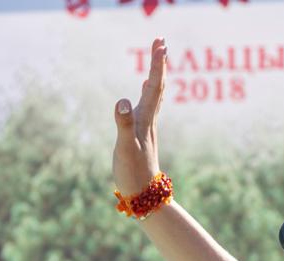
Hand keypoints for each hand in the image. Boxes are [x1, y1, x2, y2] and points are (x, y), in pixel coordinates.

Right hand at [113, 38, 166, 195]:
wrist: (145, 196)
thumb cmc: (133, 173)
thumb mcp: (124, 148)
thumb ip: (123, 124)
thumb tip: (122, 102)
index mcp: (146, 120)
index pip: (154, 86)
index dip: (157, 65)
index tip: (160, 44)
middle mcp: (149, 120)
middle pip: (157, 86)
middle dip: (159, 64)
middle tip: (160, 42)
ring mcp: (147, 127)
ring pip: (155, 96)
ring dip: (156, 75)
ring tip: (158, 59)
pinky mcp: (142, 135)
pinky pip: (148, 107)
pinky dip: (148, 93)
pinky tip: (145, 90)